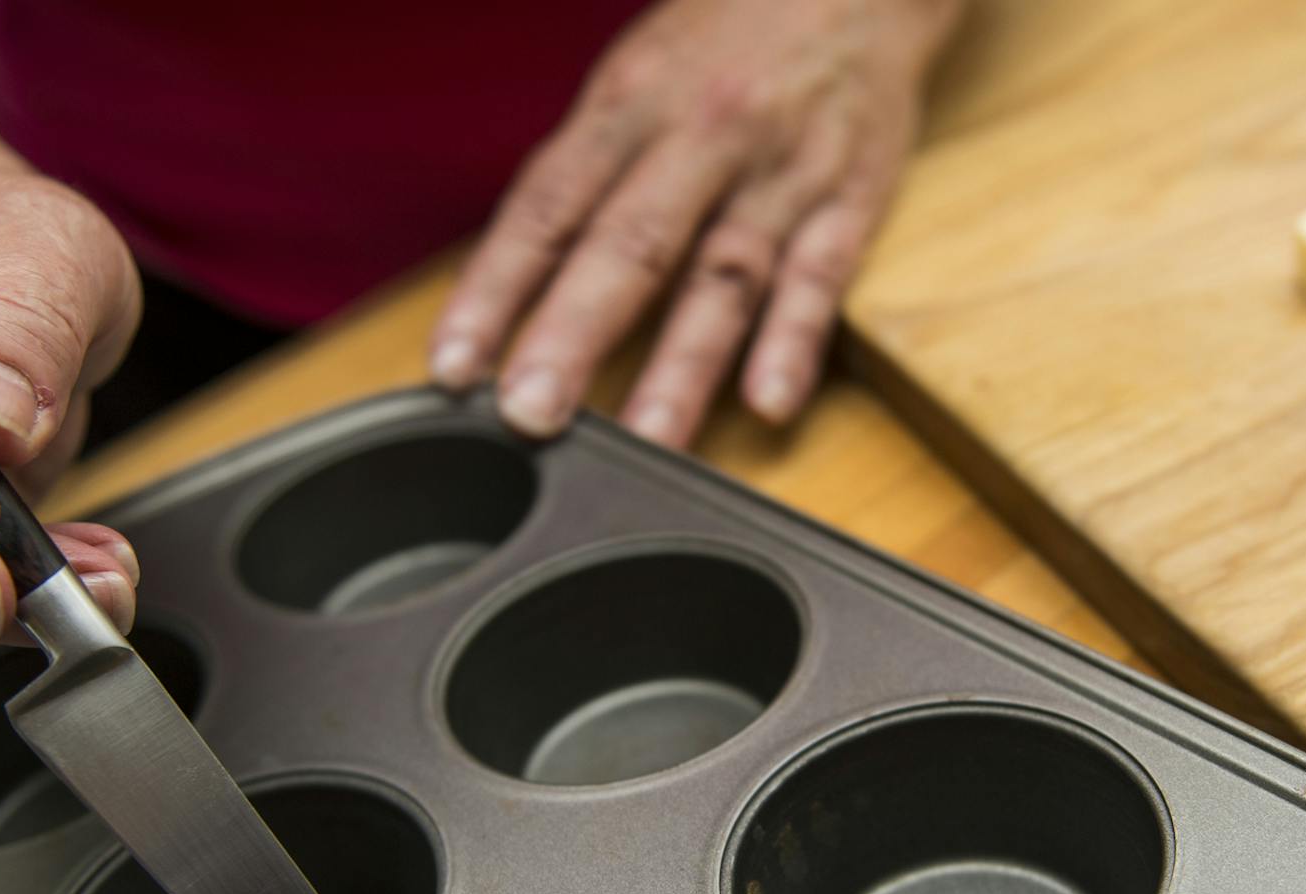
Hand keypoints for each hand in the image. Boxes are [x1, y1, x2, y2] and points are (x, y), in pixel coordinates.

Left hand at [428, 0, 959, 447]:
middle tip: (530, 414)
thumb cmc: (724, 42)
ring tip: (649, 439)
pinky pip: (822, 277)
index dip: (494, 289)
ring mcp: (780, 172)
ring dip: (684, 366)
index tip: (454, 365)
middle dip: (574, 336)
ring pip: (725, 276)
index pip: (546, 207)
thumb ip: (584, 176)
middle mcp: (702, 138)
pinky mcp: (851, 198)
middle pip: (630, 246)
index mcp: (631, 106)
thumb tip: (514, 283)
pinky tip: (770, 401)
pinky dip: (796, 342)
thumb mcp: (634, 79)